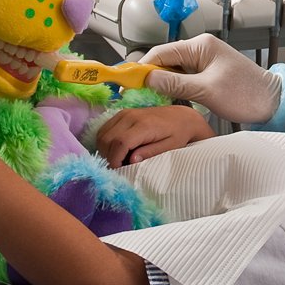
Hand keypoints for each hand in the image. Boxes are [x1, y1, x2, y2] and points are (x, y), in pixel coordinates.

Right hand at [96, 104, 214, 165]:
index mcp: (144, 126)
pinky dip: (106, 141)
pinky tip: (116, 150)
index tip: (118, 171)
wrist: (182, 116)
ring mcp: (125, 113)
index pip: (120, 143)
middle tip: (118, 167)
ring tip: (118, 159)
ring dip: (105, 150)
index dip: (115, 159)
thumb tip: (131, 160)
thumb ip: (150, 153)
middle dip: (108, 157)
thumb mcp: (170, 147)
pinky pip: (105, 128)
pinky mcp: (122, 113)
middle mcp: (131, 116)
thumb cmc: (178, 134)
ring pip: (102, 134)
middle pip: (107, 139)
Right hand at [141, 33, 282, 123]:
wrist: (272, 102)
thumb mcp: (207, 90)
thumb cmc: (245, 94)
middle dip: (149, 78)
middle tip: (135, 97)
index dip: (142, 69)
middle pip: (164, 61)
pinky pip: (182, 79)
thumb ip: (176, 84)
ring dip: (160, 85)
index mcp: (200, 46)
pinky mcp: (206, 75)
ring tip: (148, 101)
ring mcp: (203, 62)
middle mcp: (199, 50)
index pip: (161, 53)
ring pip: (172, 72)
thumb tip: (148, 79)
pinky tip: (166, 101)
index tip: (128, 86)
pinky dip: (173, 89)